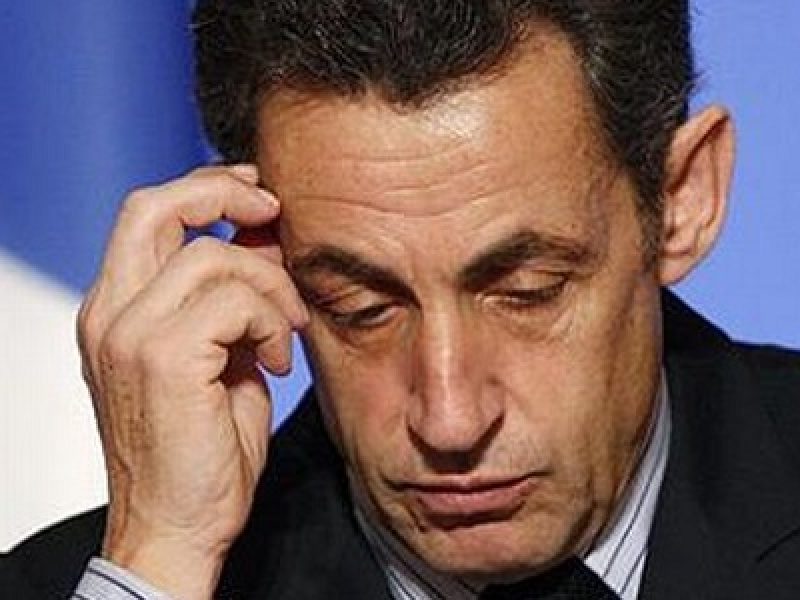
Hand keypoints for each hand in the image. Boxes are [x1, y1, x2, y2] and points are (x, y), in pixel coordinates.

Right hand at [77, 165, 307, 598]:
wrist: (176, 527)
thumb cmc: (199, 450)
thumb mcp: (218, 358)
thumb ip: (230, 300)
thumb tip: (264, 241)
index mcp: (116, 310)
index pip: (147, 215)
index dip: (204, 189)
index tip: (256, 195)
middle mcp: (109, 312)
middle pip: (155, 206)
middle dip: (224, 192)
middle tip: (274, 210)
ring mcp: (128, 332)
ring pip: (213, 256)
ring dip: (270, 286)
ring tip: (286, 333)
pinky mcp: (161, 357)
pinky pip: (234, 301)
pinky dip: (270, 323)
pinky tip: (276, 363)